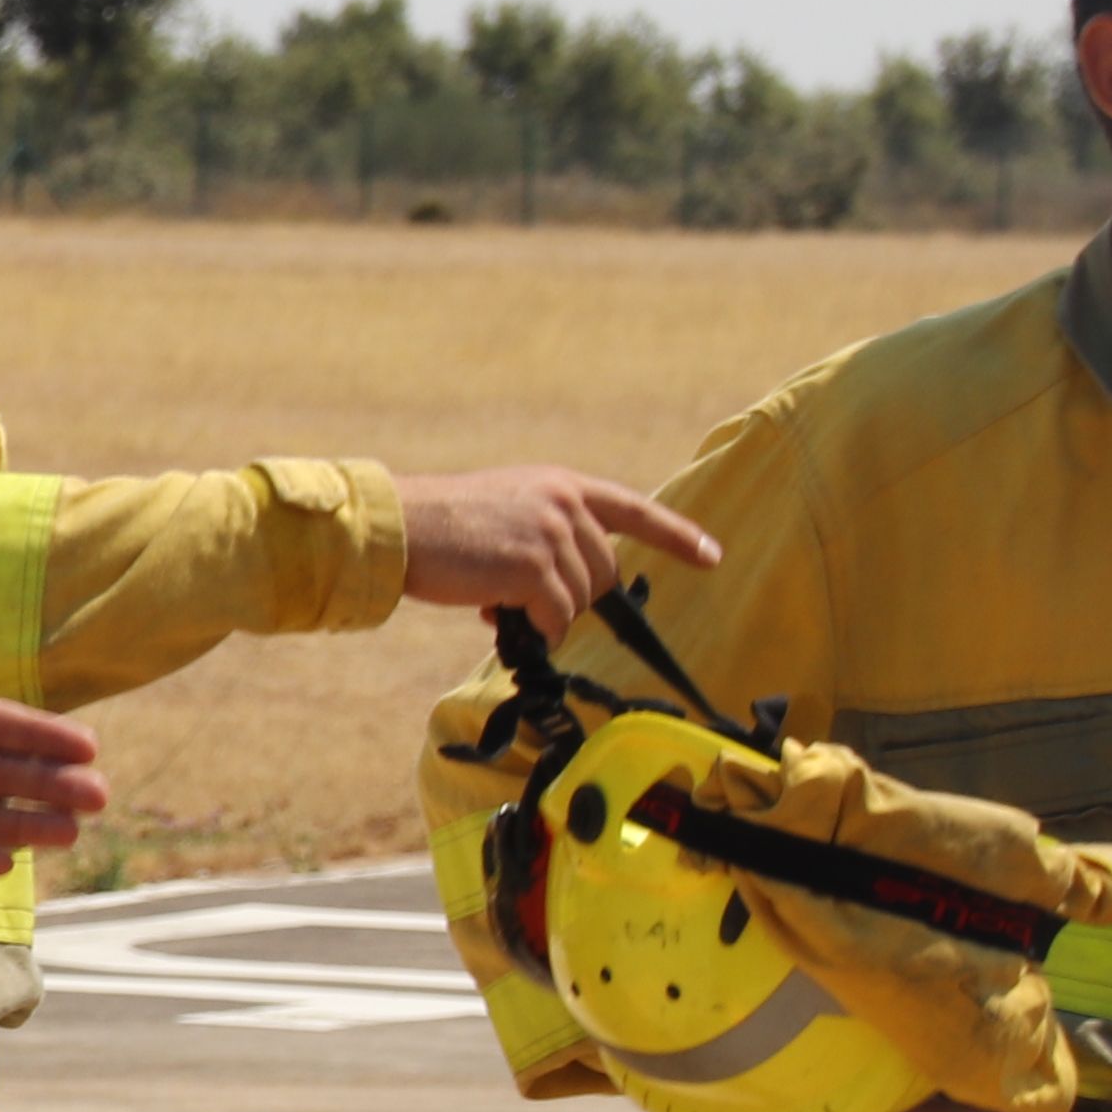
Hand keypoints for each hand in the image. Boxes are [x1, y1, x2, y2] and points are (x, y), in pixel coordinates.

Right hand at [399, 467, 721, 624]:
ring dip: (546, 614)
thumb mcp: (504, 510)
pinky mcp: (532, 568)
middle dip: (573, 596)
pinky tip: (493, 614)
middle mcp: (564, 504)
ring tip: (496, 602)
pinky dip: (533, 627)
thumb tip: (557, 600)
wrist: (399, 526)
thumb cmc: (439, 524)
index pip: (634, 509)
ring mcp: (551, 534)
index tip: (712, 557)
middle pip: (605, 571)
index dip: (677, 536)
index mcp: (561, 484)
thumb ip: (543, 536)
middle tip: (523, 600)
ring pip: (580, 599)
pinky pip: (555, 617)